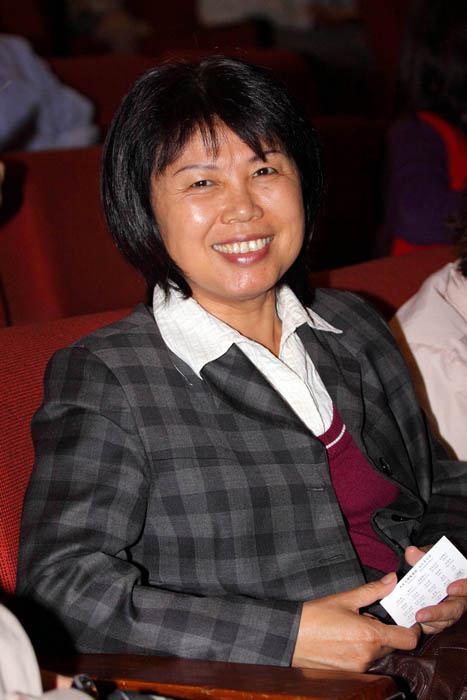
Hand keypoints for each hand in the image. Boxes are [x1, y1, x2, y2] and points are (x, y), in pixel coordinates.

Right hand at [291, 573, 419, 671]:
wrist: (290, 637)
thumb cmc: (315, 616)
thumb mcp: (345, 599)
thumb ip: (372, 591)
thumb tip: (392, 580)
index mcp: (370, 635)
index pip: (408, 640)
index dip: (412, 630)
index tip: (406, 621)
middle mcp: (368, 655)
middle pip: (393, 646)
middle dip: (387, 632)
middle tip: (369, 618)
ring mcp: (359, 667)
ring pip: (378, 654)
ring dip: (373, 642)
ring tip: (352, 628)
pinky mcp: (350, 674)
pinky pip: (365, 661)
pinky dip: (361, 651)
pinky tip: (345, 639)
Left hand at [405, 545, 466, 633]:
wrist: (439, 571)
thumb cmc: (439, 564)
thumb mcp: (433, 556)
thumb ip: (423, 555)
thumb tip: (411, 553)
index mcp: (462, 582)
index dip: (463, 588)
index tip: (450, 588)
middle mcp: (460, 599)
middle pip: (454, 610)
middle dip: (437, 614)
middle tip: (420, 615)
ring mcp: (452, 611)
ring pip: (445, 622)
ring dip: (430, 622)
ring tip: (415, 620)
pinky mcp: (442, 620)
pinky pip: (437, 626)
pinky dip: (426, 626)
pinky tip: (414, 623)